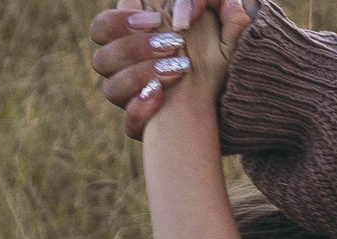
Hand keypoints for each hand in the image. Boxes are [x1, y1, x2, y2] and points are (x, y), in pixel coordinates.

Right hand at [91, 0, 247, 139]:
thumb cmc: (218, 52)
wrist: (234, 95)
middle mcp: (123, 72)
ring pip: (112, 90)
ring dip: (141, 76)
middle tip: (174, 44)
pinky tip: (162, 96)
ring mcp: (131, 101)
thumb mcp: (216, 25)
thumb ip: (199, 4)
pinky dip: (141, 111)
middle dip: (135, 48)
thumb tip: (183, 13)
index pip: (101, 28)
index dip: (118, 22)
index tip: (155, 20)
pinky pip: (129, 125)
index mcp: (129, 43)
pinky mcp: (146, 127)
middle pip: (102, 59)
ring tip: (179, 69)